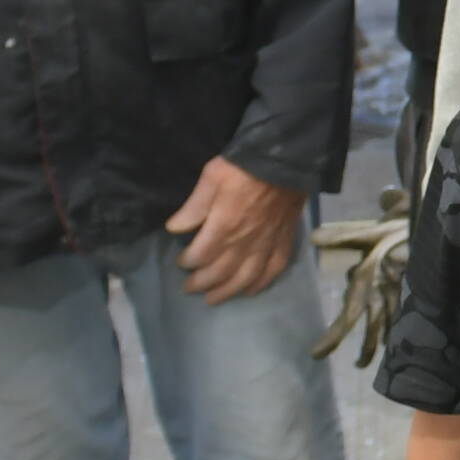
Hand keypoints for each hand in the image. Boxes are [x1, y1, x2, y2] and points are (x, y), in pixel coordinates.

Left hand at [164, 158, 304, 302]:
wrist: (285, 160)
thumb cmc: (243, 166)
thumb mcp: (212, 177)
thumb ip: (194, 206)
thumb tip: (174, 228)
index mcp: (224, 226)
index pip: (200, 255)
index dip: (187, 262)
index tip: (181, 262)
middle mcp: (245, 241)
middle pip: (220, 272)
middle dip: (201, 283)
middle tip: (189, 288)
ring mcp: (267, 243)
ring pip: (245, 277)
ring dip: (227, 291)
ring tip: (213, 299)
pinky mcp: (284, 240)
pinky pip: (273, 269)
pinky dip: (261, 283)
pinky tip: (250, 291)